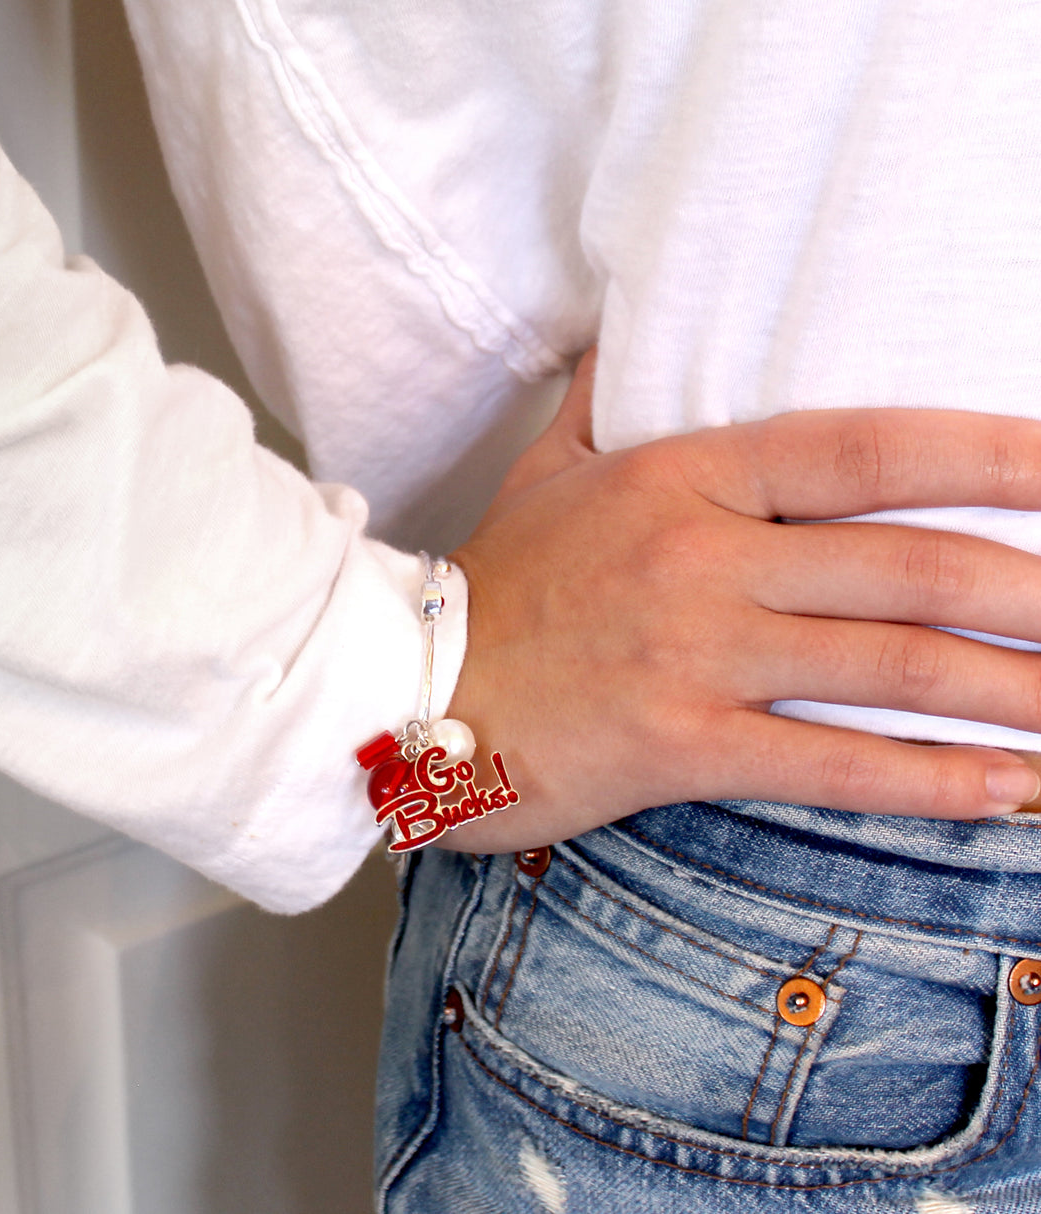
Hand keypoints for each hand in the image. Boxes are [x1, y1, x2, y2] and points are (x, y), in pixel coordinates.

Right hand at [442, 349, 1040, 850]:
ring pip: (886, 668)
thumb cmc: (492, 581)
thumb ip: (604, 397)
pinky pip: (826, 764)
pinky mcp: (674, 744)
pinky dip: (929, 782)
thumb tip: (628, 329)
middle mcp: (700, 556)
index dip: (986, 456)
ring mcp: (691, 652)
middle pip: (906, 565)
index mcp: (681, 477)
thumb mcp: (544, 468)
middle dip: (1031, 591)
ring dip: (1011, 689)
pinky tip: (1009, 789)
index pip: (864, 450)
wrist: (398, 686)